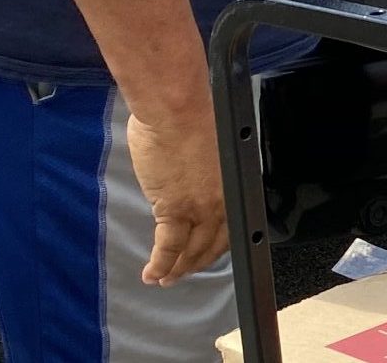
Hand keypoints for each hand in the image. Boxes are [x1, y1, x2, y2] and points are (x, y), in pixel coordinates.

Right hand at [128, 105, 227, 286]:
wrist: (176, 109)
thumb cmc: (193, 115)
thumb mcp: (214, 145)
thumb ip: (208, 167)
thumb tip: (197, 175)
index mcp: (234, 183)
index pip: (230, 225)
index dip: (216, 244)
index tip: (206, 253)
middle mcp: (223, 200)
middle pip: (212, 243)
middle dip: (197, 261)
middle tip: (184, 271)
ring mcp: (199, 207)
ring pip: (190, 250)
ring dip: (177, 268)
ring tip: (165, 278)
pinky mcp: (174, 208)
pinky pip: (168, 247)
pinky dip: (160, 264)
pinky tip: (152, 273)